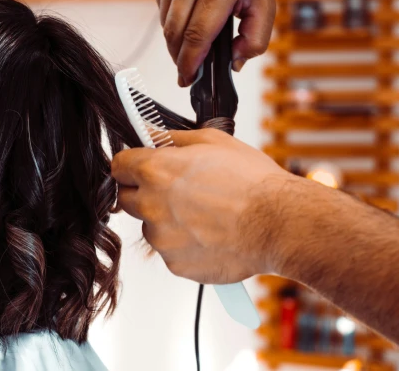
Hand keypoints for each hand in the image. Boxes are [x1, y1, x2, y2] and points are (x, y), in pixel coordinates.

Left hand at [111, 129, 294, 283]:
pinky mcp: (176, 264)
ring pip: (151, 227)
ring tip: (204, 214)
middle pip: (127, 198)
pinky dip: (184, 245)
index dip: (130, 165)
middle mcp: (151, 205)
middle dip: (144, 192)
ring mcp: (162, 238)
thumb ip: (173, 138)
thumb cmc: (253, 182)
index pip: (118, 166)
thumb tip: (152, 133)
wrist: (280, 224)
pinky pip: (171, 251)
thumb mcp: (213, 142)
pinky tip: (211, 234)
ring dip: (167, 221)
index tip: (139, 167)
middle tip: (176, 190)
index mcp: (155, 171)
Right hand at [152, 0, 276, 85]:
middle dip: (179, 56)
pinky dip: (171, 16)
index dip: (190, 62)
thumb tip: (234, 62)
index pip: (197, 34)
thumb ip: (256, 38)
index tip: (187, 79)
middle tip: (187, 69)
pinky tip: (187, 12)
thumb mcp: (266, 1)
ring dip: (176, 37)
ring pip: (165, 20)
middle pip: (176, 32)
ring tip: (192, 38)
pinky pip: (160, 4)